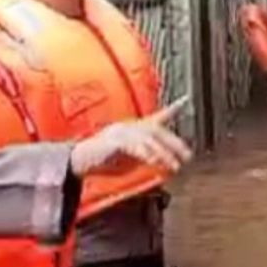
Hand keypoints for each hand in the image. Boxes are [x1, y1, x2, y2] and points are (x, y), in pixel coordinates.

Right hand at [70, 97, 192, 175]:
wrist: (79, 162)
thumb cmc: (104, 160)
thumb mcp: (129, 158)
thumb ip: (144, 155)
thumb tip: (163, 161)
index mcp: (133, 128)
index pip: (155, 117)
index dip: (171, 109)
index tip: (185, 100)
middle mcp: (129, 126)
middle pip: (157, 131)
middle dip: (174, 144)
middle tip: (187, 156)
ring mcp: (121, 132)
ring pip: (149, 140)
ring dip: (164, 154)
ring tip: (174, 166)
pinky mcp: (113, 141)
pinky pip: (134, 146)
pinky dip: (146, 154)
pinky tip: (155, 163)